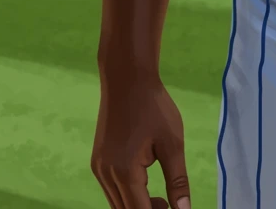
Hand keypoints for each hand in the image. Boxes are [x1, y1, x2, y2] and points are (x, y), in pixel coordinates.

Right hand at [91, 71, 190, 208]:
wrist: (127, 79)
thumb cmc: (154, 107)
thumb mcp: (172, 142)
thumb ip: (177, 179)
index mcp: (125, 172)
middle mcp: (106, 175)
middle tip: (170, 204)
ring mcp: (99, 169)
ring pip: (117, 204)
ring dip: (138, 206)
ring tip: (162, 197)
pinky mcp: (98, 161)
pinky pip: (112, 190)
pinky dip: (128, 194)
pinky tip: (146, 182)